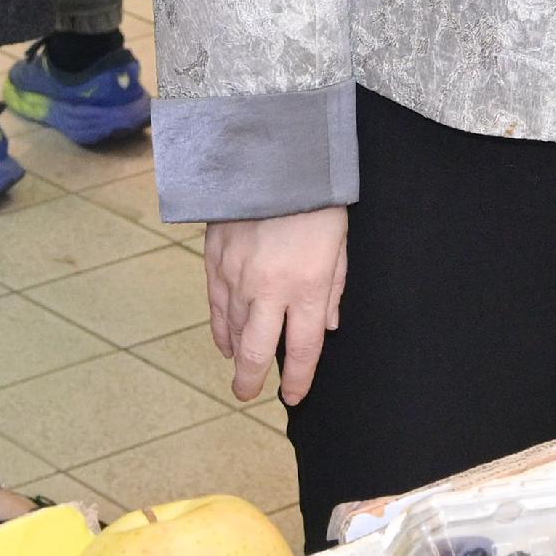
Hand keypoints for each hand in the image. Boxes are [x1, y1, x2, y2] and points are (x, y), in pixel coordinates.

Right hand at [208, 207, 347, 405]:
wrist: (272, 159)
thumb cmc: (316, 200)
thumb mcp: (339, 245)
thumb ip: (332, 290)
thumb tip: (327, 327)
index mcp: (306, 288)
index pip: (303, 349)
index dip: (299, 380)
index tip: (294, 396)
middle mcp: (269, 290)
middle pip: (258, 351)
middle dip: (253, 380)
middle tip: (250, 394)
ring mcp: (237, 278)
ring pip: (236, 331)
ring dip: (239, 354)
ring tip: (243, 370)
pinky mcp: (215, 262)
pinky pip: (216, 307)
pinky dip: (221, 330)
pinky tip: (226, 343)